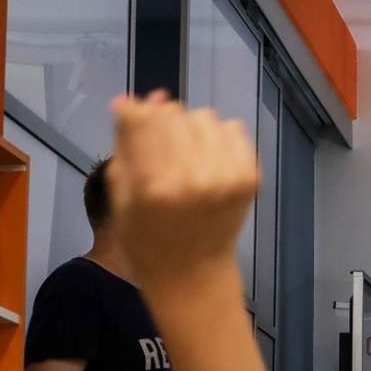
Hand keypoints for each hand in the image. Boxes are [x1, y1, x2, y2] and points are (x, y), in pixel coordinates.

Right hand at [107, 91, 259, 293]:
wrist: (193, 271)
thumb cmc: (148, 236)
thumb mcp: (120, 192)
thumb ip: (124, 142)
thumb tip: (131, 99)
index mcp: (154, 185)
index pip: (144, 118)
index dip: (136, 114)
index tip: (134, 121)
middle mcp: (194, 178)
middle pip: (174, 112)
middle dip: (163, 122)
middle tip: (162, 147)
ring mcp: (227, 178)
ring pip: (205, 116)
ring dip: (192, 128)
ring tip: (186, 155)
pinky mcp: (250, 178)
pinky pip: (233, 129)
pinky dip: (219, 137)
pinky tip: (209, 158)